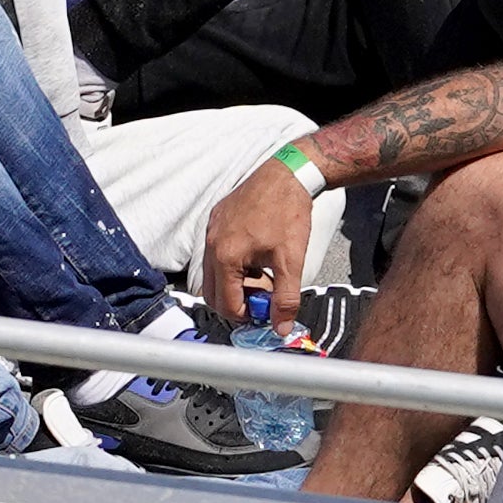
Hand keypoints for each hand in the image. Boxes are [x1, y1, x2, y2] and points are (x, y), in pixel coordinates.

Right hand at [202, 156, 315, 331]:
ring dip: (234, 283)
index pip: (226, 304)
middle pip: (212, 292)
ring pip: (214, 273)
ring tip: (263, 276)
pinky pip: (216, 253)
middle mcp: (211, 245)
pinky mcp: (216, 220)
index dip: (247, 316)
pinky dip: (233, 264)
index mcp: (226, 257)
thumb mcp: (291, 261)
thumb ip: (286, 298)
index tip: (266, 313)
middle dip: (236, 302)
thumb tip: (281, 327)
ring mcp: (211, 231)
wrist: (286, 175)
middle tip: (262, 300)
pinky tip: (256, 257)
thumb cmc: (288, 213)